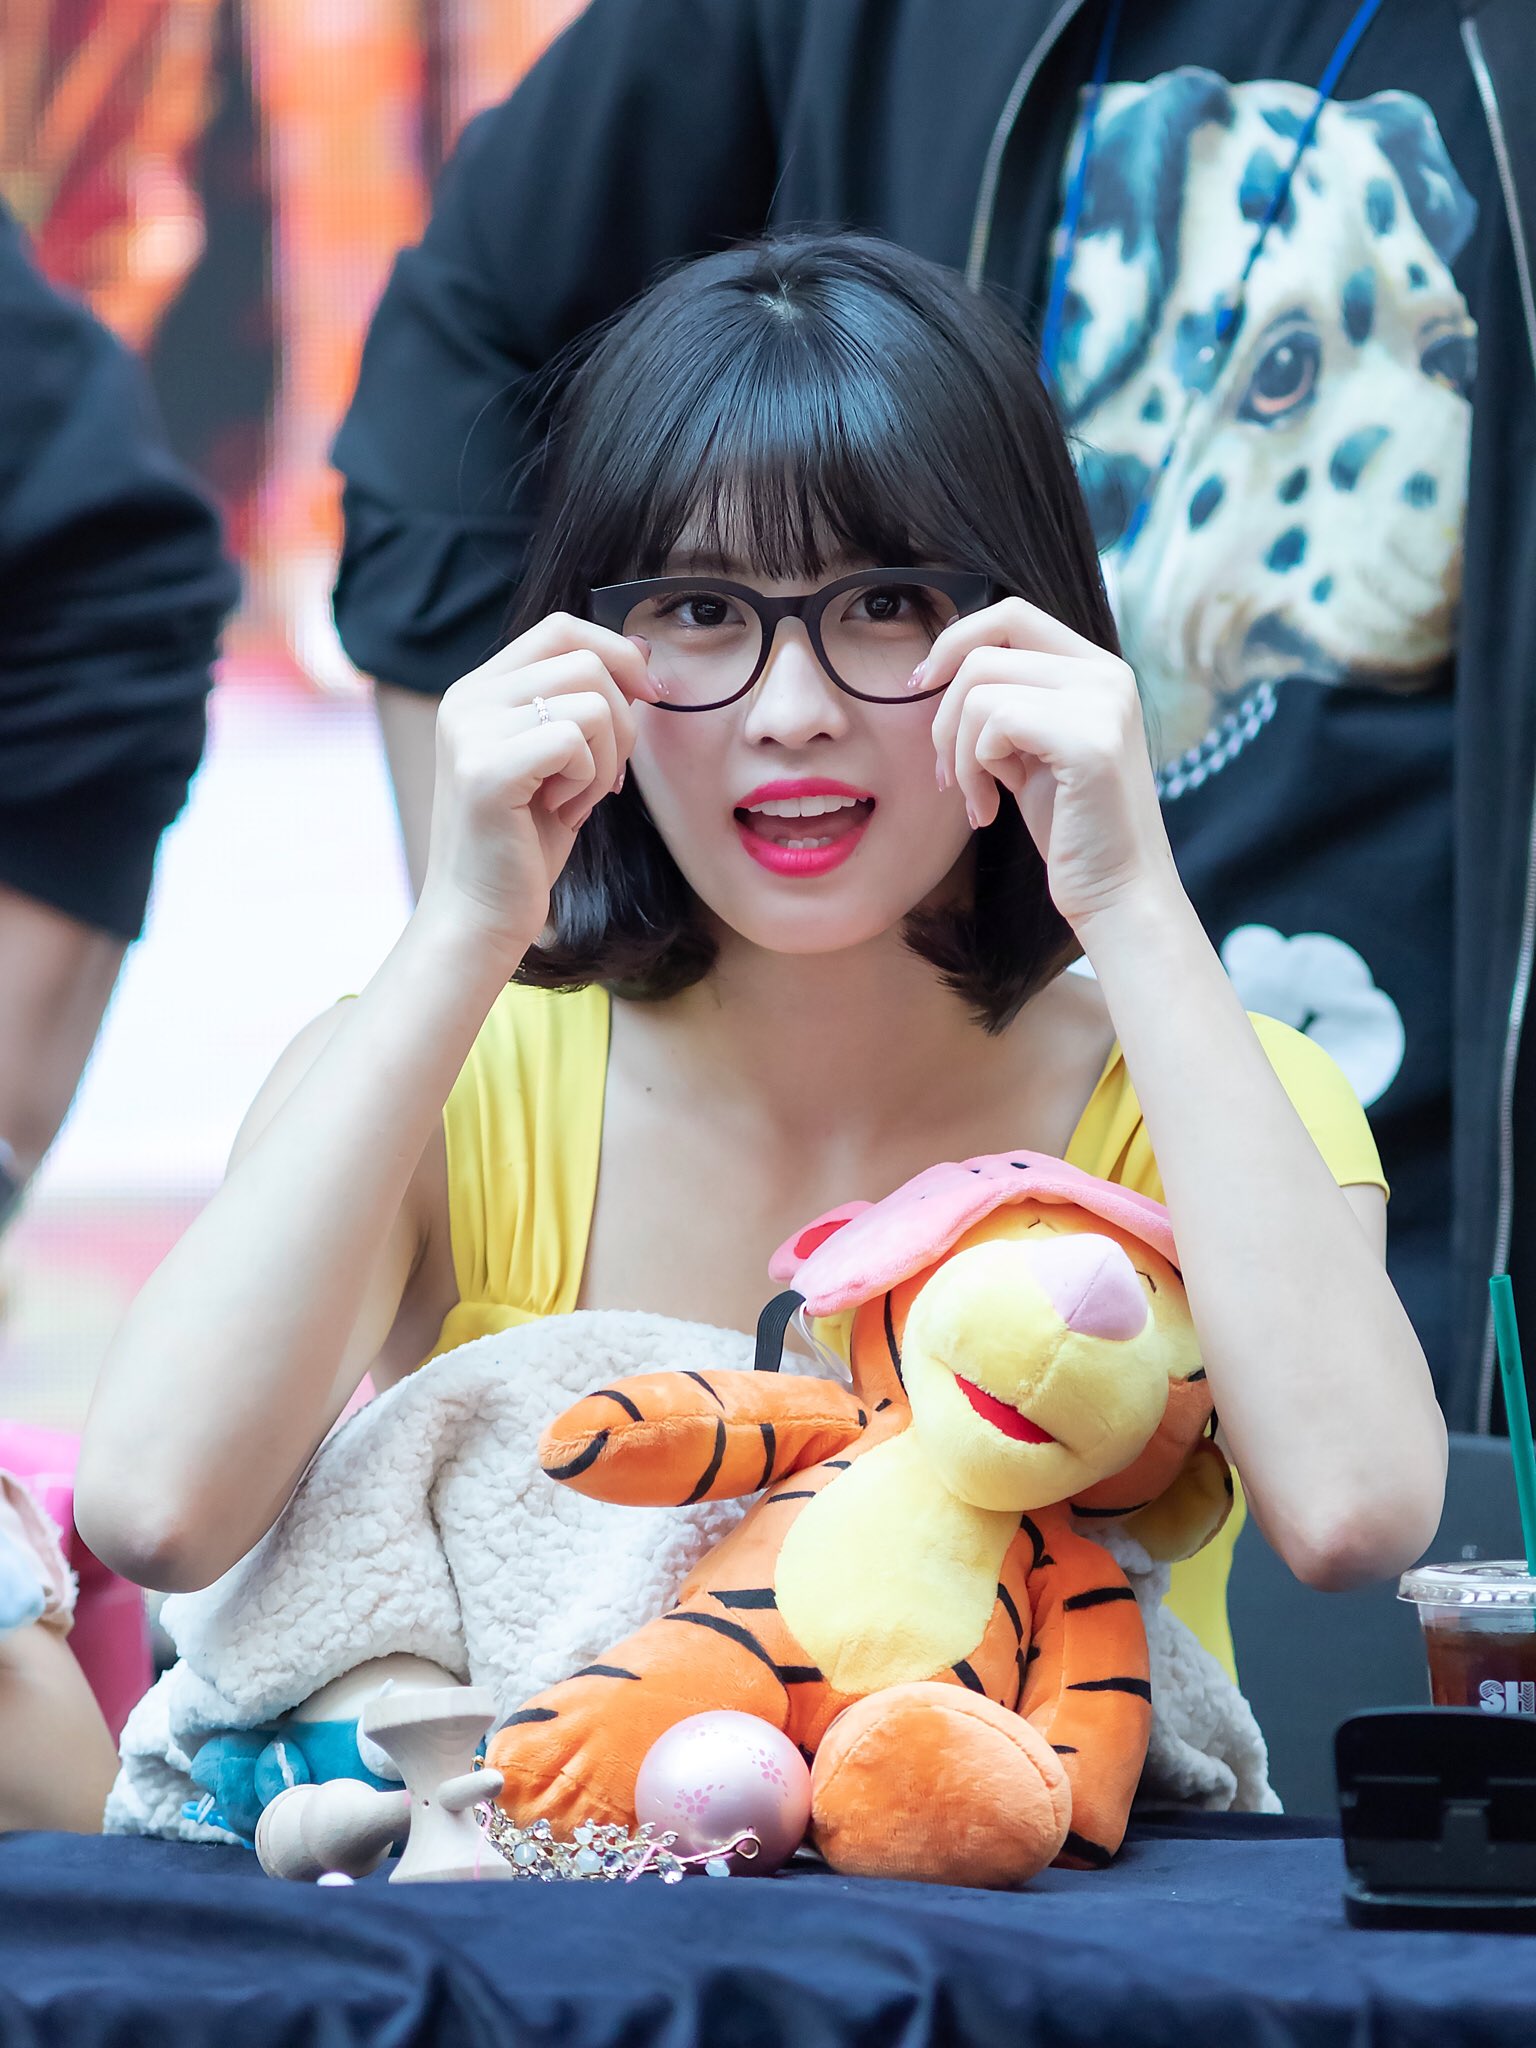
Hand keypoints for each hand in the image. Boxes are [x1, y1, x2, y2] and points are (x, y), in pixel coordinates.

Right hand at [416, 615, 662, 966]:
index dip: (617, 652)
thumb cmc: (525, 843)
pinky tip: (563, 813)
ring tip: (576, 799)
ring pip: (591, 701)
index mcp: (479, 691)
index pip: (560, 628)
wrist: (481, 914)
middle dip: (622, 721)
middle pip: (585, 660)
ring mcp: (470, 731)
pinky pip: (576, 740)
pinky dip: (589, 781)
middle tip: (605, 777)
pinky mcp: (486, 769)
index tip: (648, 696)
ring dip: (606, 759)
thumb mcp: (560, 760)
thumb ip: (585, 703)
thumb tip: (642, 651)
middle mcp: (466, 700)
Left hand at [922, 596, 1179, 932]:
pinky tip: (991, 810)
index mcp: (1098, 670)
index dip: (954, 641)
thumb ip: (1008, 705)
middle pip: (985, 650)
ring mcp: (1102, 702)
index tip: (920, 686)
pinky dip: (973, 770)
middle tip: (946, 771)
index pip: (1011, 614)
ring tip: (976, 798)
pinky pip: (993, 723)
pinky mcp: (1088, 739)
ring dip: (957, 752)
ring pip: (980, 689)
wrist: (1117, 893)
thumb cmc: (1072, 829)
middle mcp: (1107, 675)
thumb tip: (938, 671)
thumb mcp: (1035, 752)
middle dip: (943, 713)